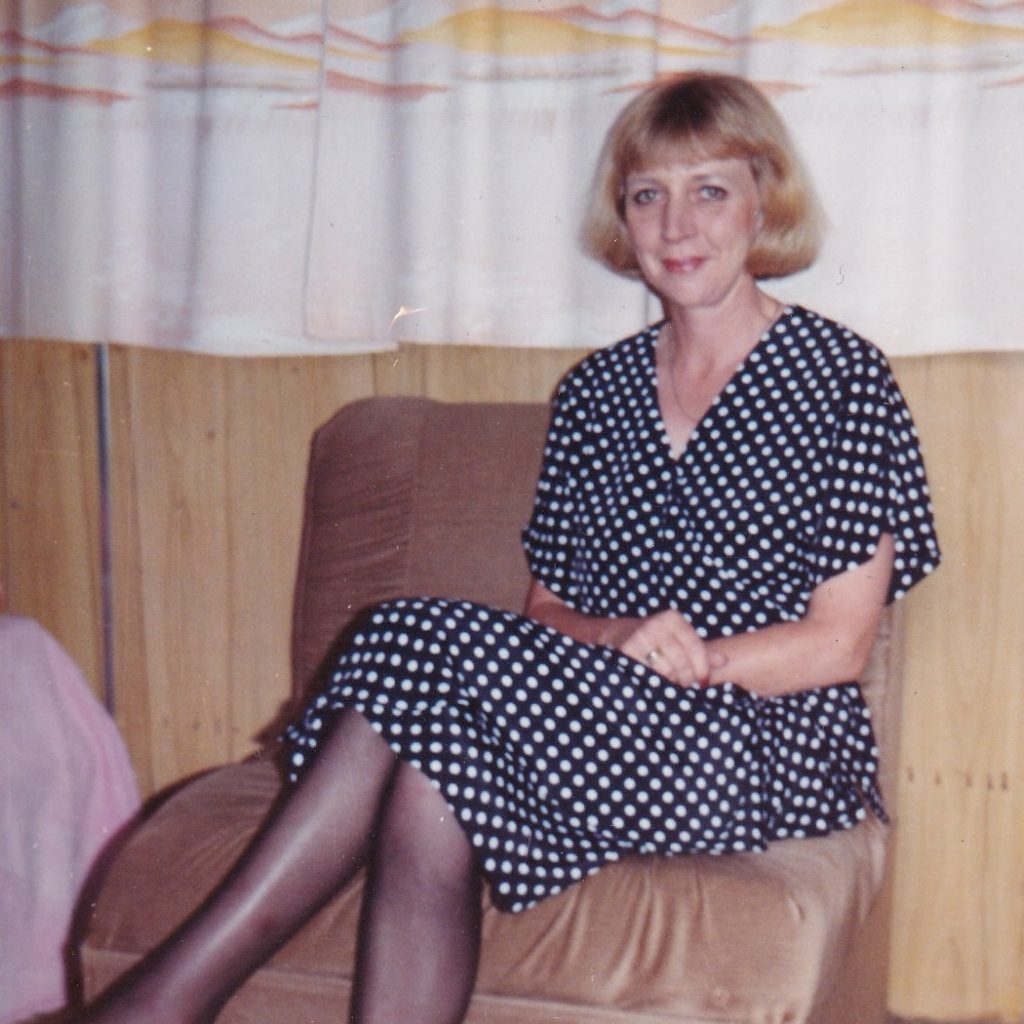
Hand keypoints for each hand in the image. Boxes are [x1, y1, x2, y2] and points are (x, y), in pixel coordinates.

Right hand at [598, 610, 725, 687]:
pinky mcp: (627, 650)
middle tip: (684, 684)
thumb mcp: (677, 640)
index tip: (703, 682)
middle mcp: (657, 623)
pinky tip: (654, 681)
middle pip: (681, 660)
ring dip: (668, 680)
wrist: (616, 635)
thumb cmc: (654, 640)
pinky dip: (654, 681)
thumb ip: (701, 650)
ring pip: (665, 668)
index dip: (702, 667)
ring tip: (667, 679)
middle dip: (685, 677)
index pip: (696, 646)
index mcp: (673, 618)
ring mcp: (641, 635)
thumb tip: (724, 661)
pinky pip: (648, 673)